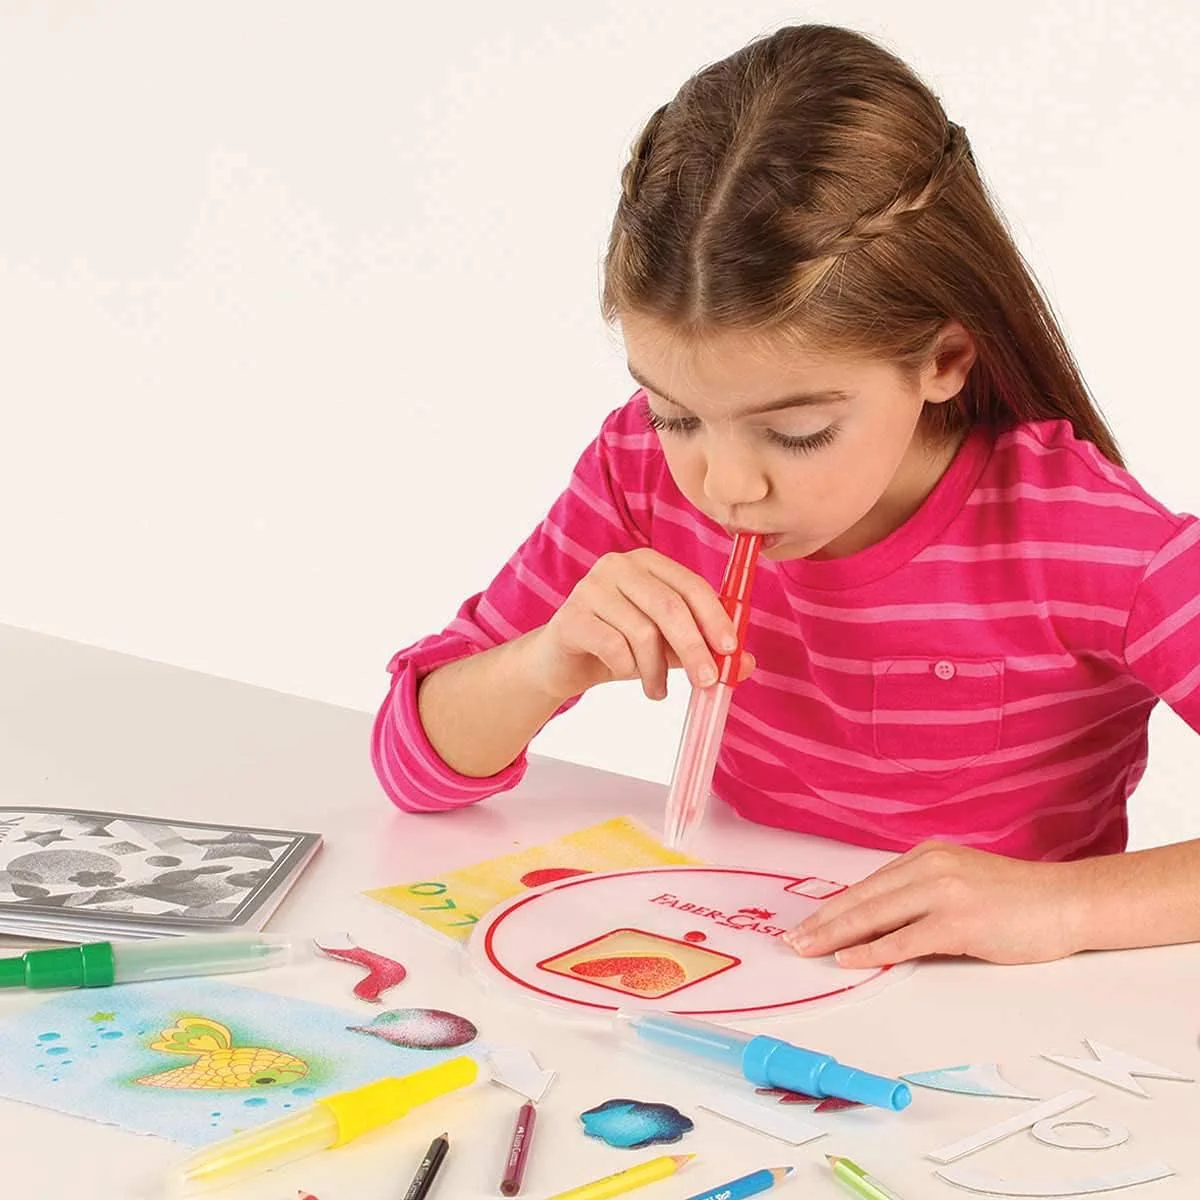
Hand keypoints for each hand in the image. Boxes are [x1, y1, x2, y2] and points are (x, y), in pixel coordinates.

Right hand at [523, 548, 754, 701]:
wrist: (559, 663)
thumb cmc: (617, 647)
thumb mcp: (665, 647)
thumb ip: (702, 649)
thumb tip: (745, 663)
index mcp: (648, 563)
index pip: (691, 585)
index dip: (715, 618)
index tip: (730, 650)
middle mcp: (619, 566)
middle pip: (669, 607)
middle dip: (694, 648)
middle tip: (707, 682)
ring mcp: (591, 587)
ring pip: (642, 632)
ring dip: (655, 670)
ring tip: (656, 689)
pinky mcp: (570, 616)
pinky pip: (613, 646)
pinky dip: (626, 668)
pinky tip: (624, 674)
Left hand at [782, 841, 1085, 966]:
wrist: (1067, 901)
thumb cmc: (1018, 899)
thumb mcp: (960, 882)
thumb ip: (922, 893)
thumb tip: (881, 920)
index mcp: (927, 855)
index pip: (869, 884)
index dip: (835, 905)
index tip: (808, 922)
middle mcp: (929, 867)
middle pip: (864, 898)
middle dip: (824, 920)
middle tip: (793, 940)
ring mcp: (943, 892)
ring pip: (876, 916)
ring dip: (837, 935)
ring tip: (809, 950)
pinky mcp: (958, 921)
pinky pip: (904, 940)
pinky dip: (871, 951)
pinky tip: (848, 959)